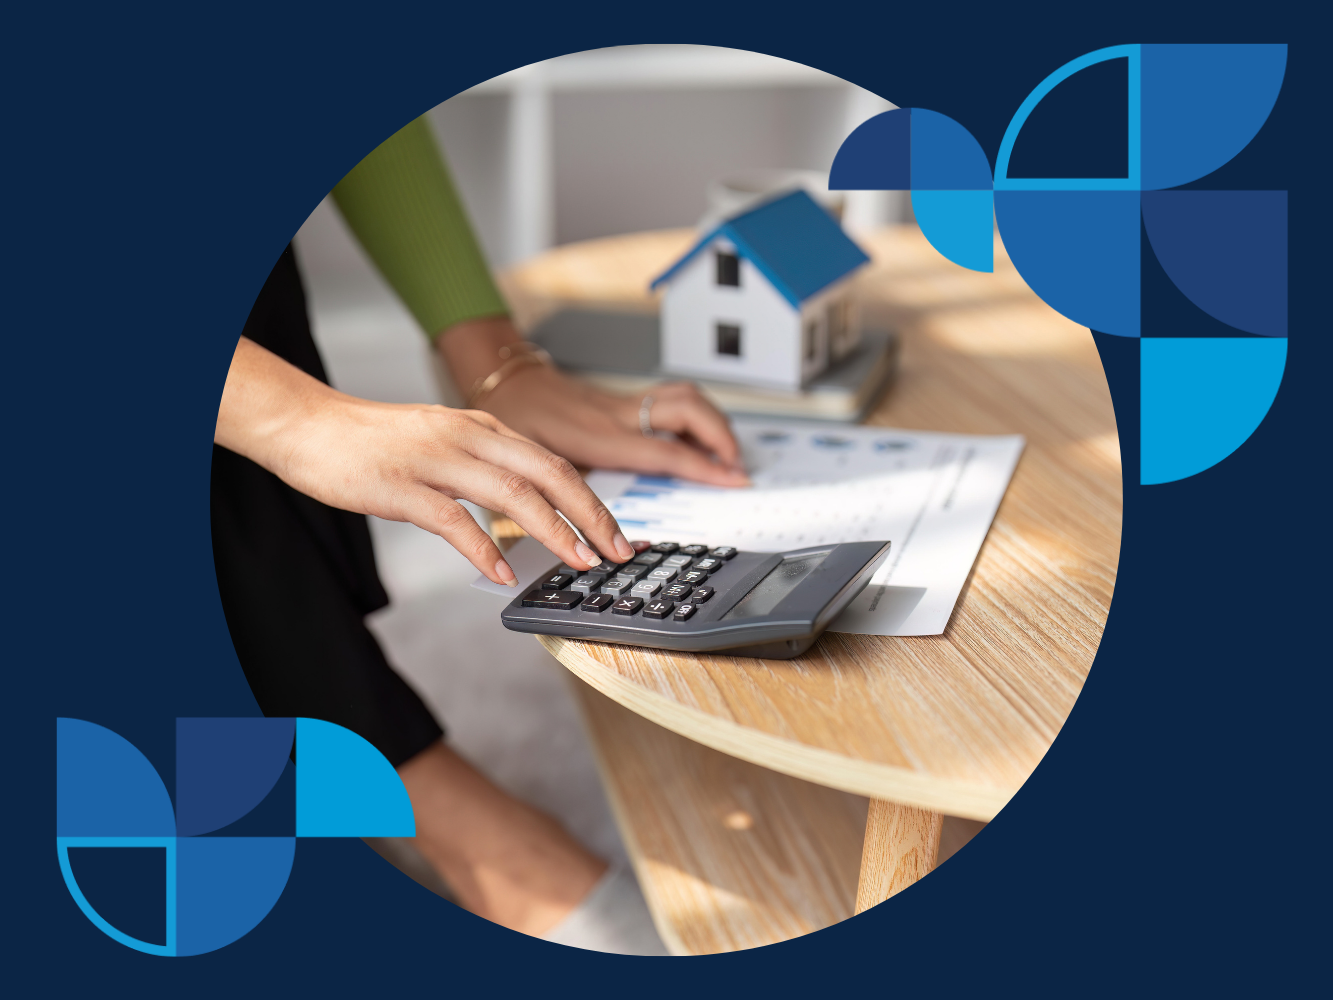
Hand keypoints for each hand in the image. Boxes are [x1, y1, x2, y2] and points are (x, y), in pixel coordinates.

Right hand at [215, 337, 635, 584]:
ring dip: (553, 530)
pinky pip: (452, 518)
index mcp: (483, 427)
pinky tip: (503, 572)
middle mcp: (467, 436)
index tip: (618, 535)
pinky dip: (483, 547)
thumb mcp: (443, 444)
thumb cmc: (374, 441)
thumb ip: (484, 469)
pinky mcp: (400, 485)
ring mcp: (434, 459)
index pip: (553, 463)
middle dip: (590, 515)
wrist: (308, 425)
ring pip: (512, 491)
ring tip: (579, 562)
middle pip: (548, 473)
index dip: (592, 500)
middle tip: (618, 553)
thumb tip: (528, 511)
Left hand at [440, 318, 748, 486]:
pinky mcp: (620, 399)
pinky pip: (670, 400)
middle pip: (688, 411)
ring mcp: (622, 403)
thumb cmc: (516, 419)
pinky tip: (695, 437)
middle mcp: (619, 415)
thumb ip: (568, 494)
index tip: (732, 480)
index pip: (666, 451)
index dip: (704, 467)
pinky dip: (693, 416)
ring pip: (684, 398)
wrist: (507, 380)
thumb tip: (591, 530)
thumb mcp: (537, 465)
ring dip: (712, 421)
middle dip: (721, 435)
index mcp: (602, 435)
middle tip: (735, 467)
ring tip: (724, 452)